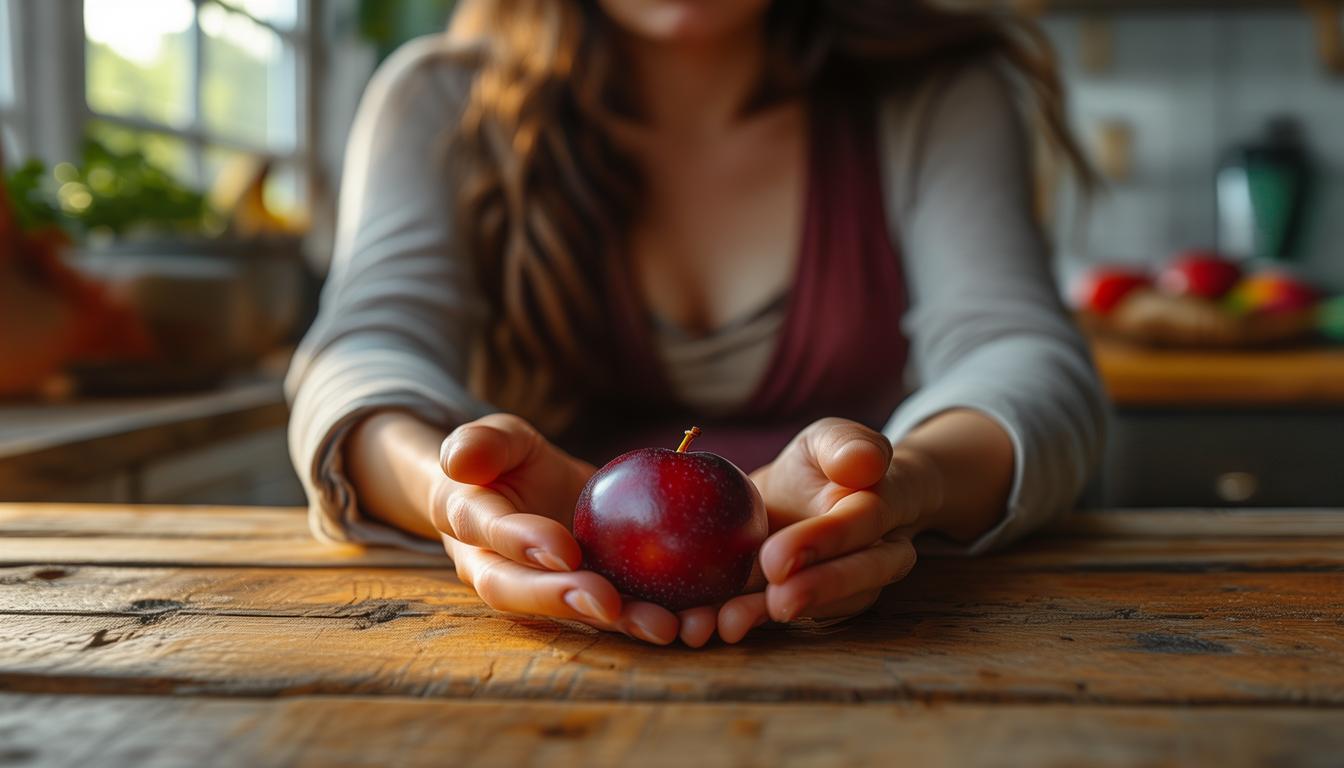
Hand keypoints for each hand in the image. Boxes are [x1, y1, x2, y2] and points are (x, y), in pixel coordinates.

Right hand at [432, 414, 678, 643]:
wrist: (520, 487)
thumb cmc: (502, 459)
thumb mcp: (494, 438)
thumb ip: (479, 444)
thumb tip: (458, 461)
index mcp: (469, 524)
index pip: (490, 535)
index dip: (523, 544)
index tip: (563, 550)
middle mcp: (498, 567)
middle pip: (524, 592)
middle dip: (565, 600)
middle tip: (608, 605)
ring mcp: (543, 586)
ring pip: (571, 611)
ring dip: (618, 622)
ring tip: (663, 627)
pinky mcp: (586, 591)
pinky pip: (614, 607)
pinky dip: (650, 614)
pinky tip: (692, 618)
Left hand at [713, 418, 938, 643]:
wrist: (808, 497)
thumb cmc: (826, 463)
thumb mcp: (830, 438)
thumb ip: (846, 444)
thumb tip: (864, 462)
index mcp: (885, 505)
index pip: (866, 522)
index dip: (827, 540)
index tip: (779, 556)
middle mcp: (877, 554)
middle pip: (858, 578)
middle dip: (816, 591)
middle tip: (776, 601)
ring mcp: (846, 586)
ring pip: (824, 607)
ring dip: (774, 616)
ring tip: (730, 622)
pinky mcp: (807, 602)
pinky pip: (784, 615)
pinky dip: (747, 621)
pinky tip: (712, 624)